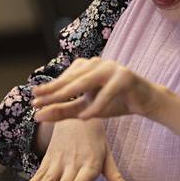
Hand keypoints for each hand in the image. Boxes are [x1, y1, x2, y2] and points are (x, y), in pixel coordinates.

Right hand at [21, 117, 134, 180]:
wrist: (76, 116)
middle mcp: (74, 162)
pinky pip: (40, 171)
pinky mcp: (49, 157)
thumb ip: (115, 176)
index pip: (82, 180)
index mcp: (91, 164)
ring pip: (48, 176)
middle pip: (63, 180)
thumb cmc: (95, 139)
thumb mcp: (107, 155)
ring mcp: (60, 159)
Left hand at [32, 57, 162, 121]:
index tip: (33, 99)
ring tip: (55, 105)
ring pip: (87, 82)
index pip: (65, 77)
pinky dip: (96, 105)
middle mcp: (98, 63)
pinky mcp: (125, 77)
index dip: (49, 88)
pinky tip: (86, 117)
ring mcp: (112, 67)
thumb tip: (37, 116)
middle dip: (54, 91)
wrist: (146, 102)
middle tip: (37, 101)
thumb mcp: (86, 108)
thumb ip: (64, 111)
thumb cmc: (116, 102)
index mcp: (88, 66)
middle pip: (72, 78)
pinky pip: (107, 93)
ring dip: (69, 94)